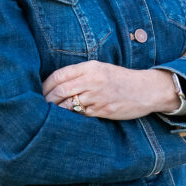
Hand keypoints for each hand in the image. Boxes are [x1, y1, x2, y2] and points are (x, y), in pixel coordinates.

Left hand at [42, 61, 175, 119]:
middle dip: (47, 100)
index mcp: (91, 67)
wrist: (146, 89)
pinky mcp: (103, 110)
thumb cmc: (120, 79)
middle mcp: (93, 80)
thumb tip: (55, 84)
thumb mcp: (101, 69)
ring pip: (69, 104)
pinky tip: (65, 119)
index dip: (45, 85)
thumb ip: (81, 74)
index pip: (60, 75)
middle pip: (61, 90)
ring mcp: (98, 96)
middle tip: (39, 107)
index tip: (39, 92)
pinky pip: (81, 115)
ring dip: (56, 110)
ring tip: (48, 114)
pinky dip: (71, 117)